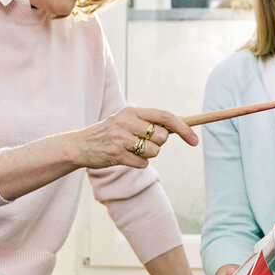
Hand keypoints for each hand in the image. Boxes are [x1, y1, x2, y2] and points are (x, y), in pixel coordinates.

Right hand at [68, 106, 198, 169]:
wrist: (80, 145)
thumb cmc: (110, 133)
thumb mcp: (127, 121)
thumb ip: (150, 122)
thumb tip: (180, 127)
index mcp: (132, 111)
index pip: (165, 116)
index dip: (184, 128)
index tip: (195, 140)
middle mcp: (126, 121)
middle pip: (162, 137)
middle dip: (159, 144)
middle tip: (143, 142)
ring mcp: (120, 138)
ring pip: (154, 152)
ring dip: (148, 155)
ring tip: (131, 150)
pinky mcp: (116, 154)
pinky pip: (142, 164)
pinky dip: (139, 164)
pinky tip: (125, 158)